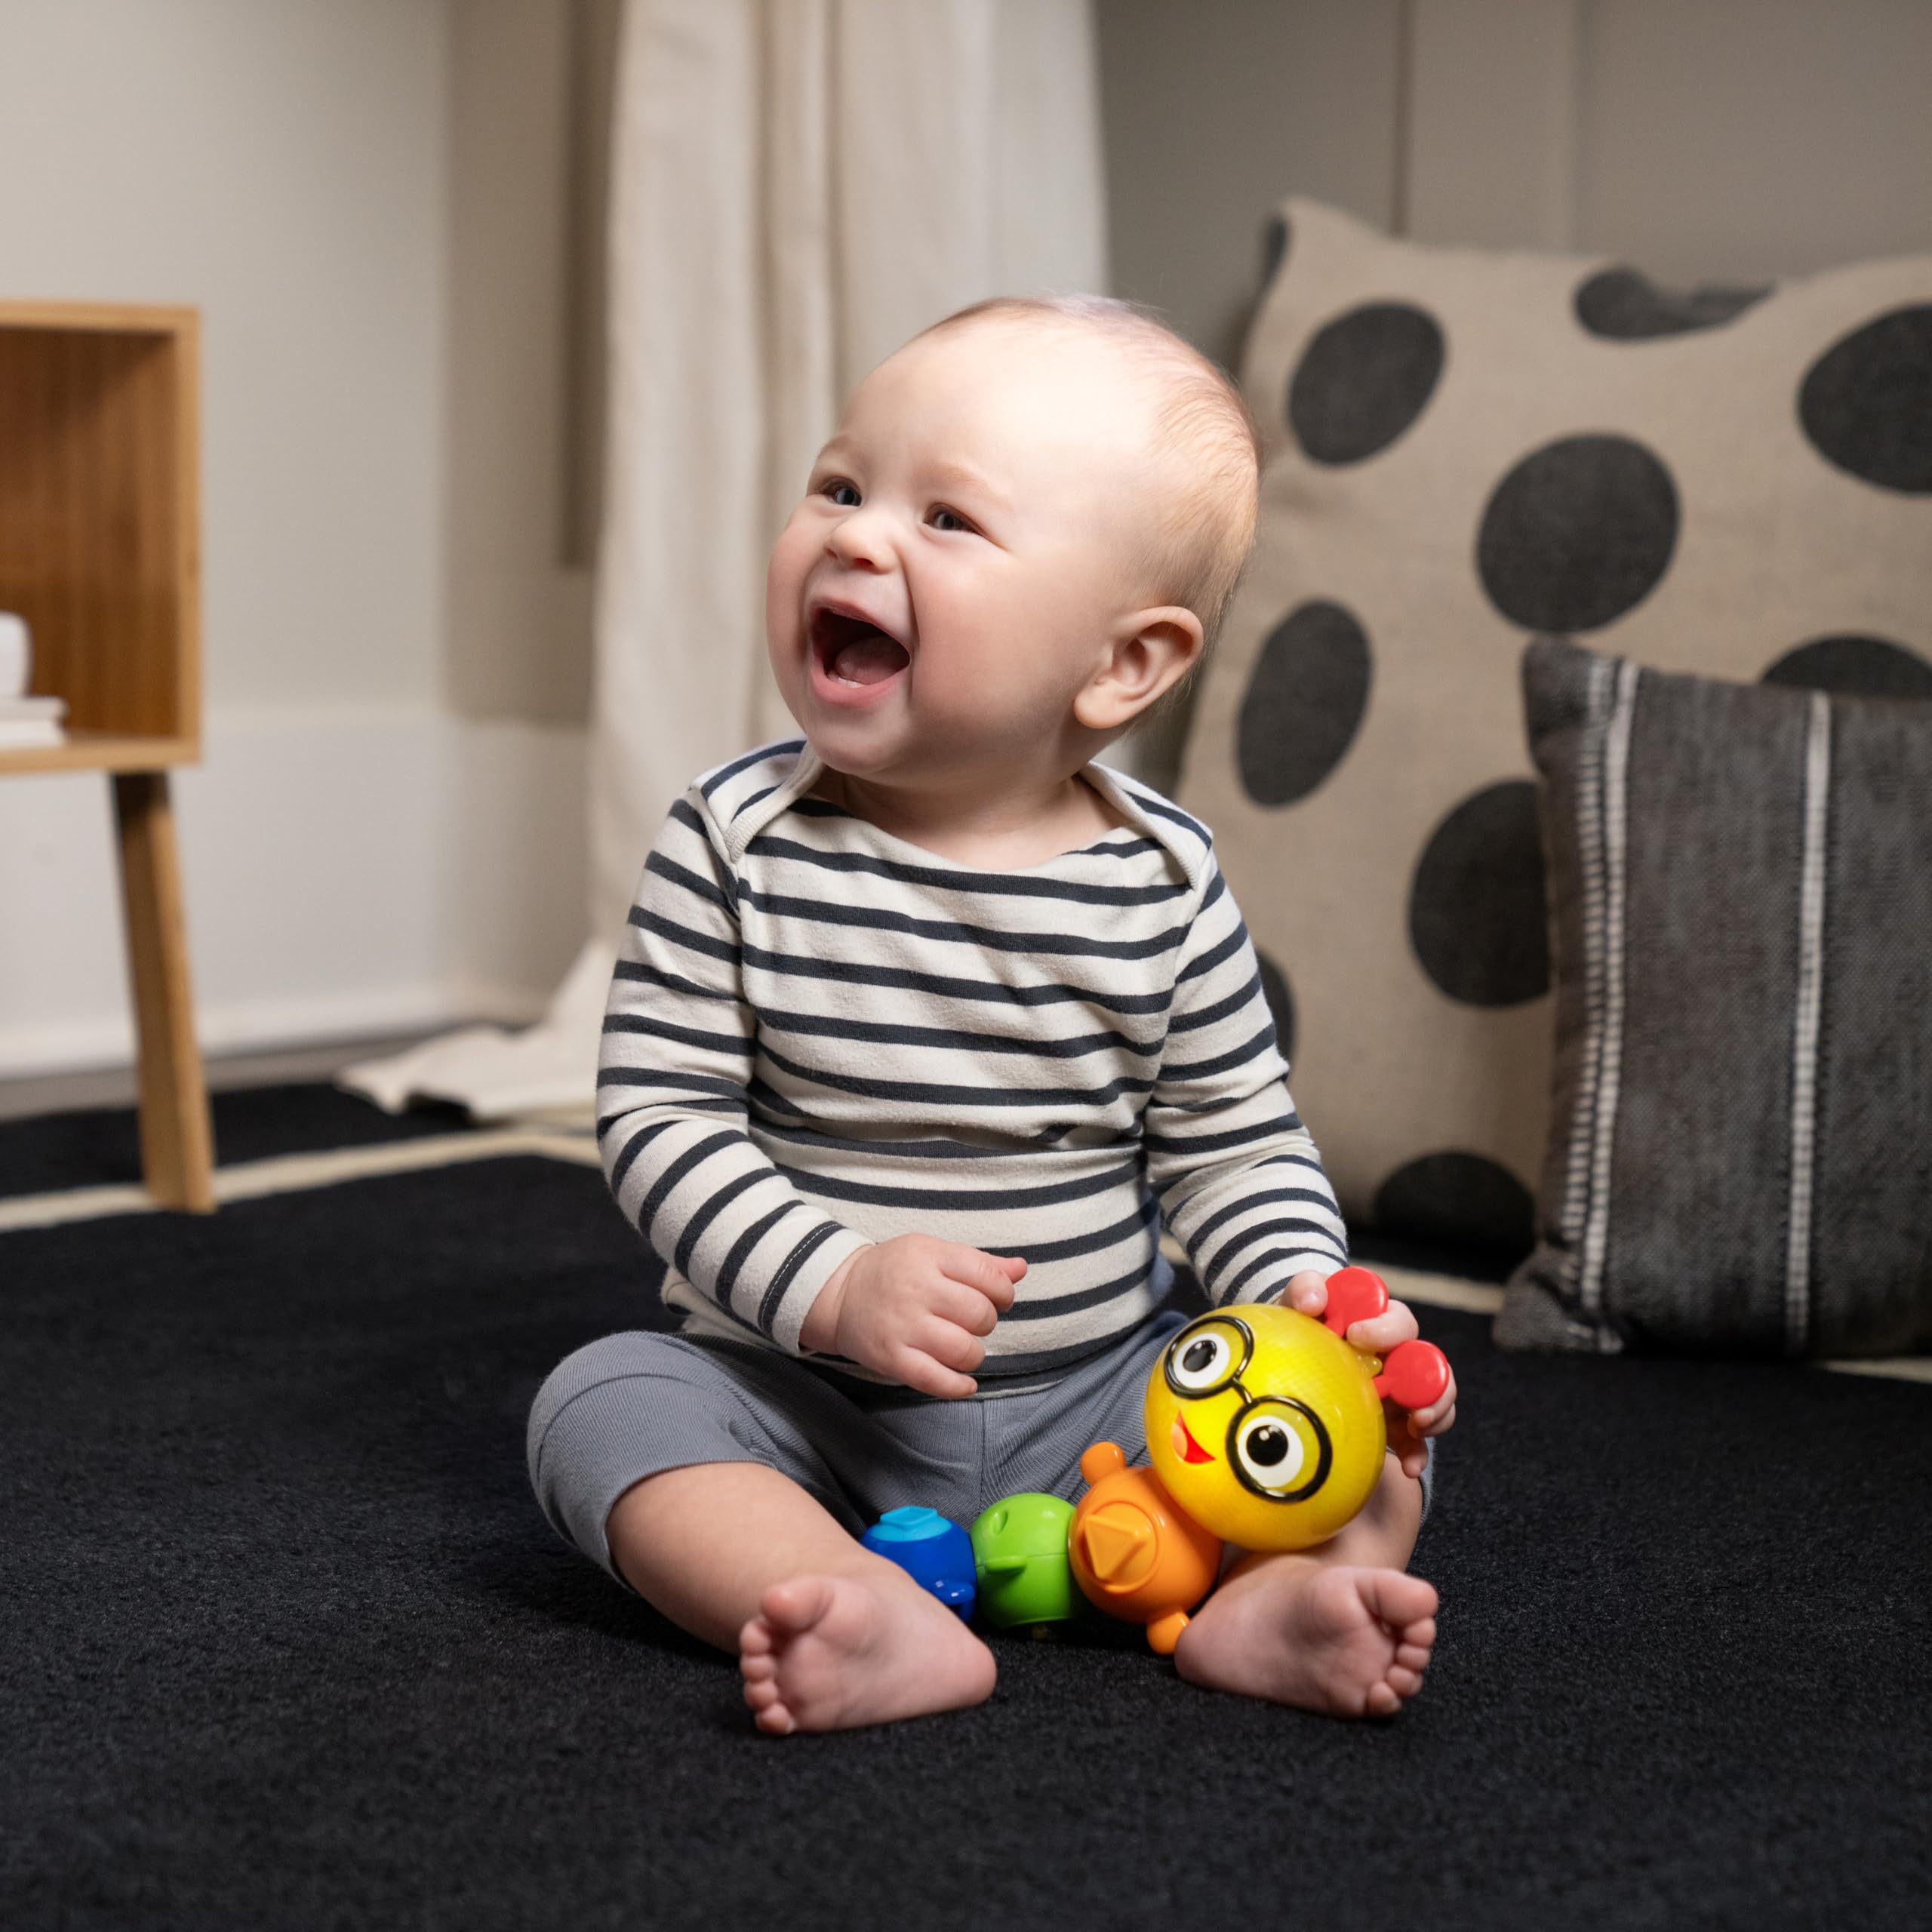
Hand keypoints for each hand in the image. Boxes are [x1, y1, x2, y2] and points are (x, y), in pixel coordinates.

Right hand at [798, 1235, 1025, 1397]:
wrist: (840, 1293)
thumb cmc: (895, 1271)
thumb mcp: (933, 1252)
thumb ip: (979, 1262)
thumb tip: (1021, 1269)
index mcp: (928, 1256)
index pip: (987, 1275)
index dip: (1004, 1291)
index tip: (997, 1298)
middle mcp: (916, 1290)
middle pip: (979, 1314)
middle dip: (987, 1322)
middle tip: (972, 1322)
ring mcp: (903, 1327)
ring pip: (963, 1350)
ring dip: (973, 1354)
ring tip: (962, 1347)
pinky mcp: (891, 1359)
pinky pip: (935, 1380)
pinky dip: (958, 1386)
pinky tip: (965, 1382)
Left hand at [1281, 1269, 1457, 1480]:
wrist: (1296, 1358)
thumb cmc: (1303, 1323)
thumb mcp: (1299, 1302)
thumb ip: (1305, 1289)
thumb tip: (1315, 1301)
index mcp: (1379, 1323)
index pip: (1398, 1320)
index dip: (1385, 1328)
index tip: (1356, 1336)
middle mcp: (1398, 1355)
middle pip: (1430, 1363)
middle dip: (1428, 1380)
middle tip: (1405, 1395)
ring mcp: (1401, 1389)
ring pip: (1437, 1398)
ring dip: (1436, 1412)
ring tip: (1417, 1427)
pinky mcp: (1395, 1422)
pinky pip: (1418, 1440)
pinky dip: (1417, 1453)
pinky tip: (1408, 1467)